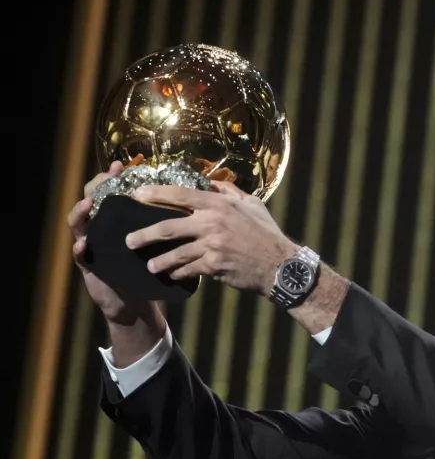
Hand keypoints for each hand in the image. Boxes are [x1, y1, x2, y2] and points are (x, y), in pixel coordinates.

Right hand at [69, 157, 158, 323]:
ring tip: (87, 204)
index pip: (113, 191)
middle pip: (91, 200)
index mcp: (119, 220)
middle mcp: (102, 227)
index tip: (121, 166)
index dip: (114, 177)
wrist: (136, 300)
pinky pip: (79, 255)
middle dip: (95, 187)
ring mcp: (92, 244)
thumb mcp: (158, 242)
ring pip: (79, 223)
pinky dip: (79, 248)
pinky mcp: (88, 265)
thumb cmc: (149, 267)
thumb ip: (167, 222)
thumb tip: (194, 202)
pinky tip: (83, 243)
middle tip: (104, 178)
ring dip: (80, 212)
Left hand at [126, 181, 298, 295]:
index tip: (137, 195)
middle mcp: (211, 223)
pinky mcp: (213, 266)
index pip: (180, 195)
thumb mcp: (252, 205)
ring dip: (159, 261)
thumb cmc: (266, 233)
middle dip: (144, 235)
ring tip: (150, 265)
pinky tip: (174, 275)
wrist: (280, 265)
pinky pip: (189, 270)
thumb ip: (229, 192)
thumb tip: (210, 183)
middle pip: (168, 228)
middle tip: (129, 241)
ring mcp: (211, 246)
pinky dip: (179, 273)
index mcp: (219, 204)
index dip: (155, 193)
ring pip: (175, 254)